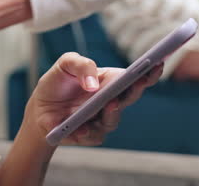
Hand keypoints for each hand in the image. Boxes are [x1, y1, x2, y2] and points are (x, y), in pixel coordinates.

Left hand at [26, 52, 162, 146]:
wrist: (39, 107)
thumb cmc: (58, 82)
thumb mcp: (66, 64)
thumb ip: (82, 65)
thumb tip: (94, 84)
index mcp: (111, 81)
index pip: (136, 77)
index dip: (149, 72)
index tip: (158, 63)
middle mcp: (112, 102)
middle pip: (130, 98)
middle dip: (136, 89)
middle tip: (139, 80)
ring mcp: (102, 120)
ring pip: (113, 119)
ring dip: (113, 112)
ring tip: (110, 102)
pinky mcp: (88, 136)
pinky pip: (92, 135)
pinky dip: (86, 131)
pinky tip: (81, 128)